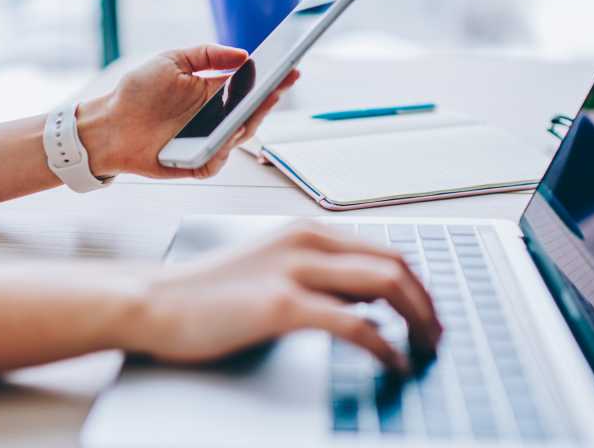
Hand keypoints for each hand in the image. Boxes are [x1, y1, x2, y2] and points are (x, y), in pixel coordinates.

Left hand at [76, 45, 299, 179]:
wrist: (109, 124)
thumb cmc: (138, 92)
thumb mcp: (172, 61)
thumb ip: (207, 54)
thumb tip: (243, 54)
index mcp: (214, 92)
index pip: (250, 86)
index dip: (272, 78)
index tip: (289, 66)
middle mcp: (215, 118)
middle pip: (252, 112)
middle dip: (269, 98)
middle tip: (280, 84)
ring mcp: (208, 141)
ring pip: (239, 136)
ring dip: (250, 121)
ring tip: (259, 104)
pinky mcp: (196, 162)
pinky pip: (217, 160)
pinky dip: (223, 151)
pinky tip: (227, 137)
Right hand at [122, 225, 442, 372]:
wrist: (156, 301)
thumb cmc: (208, 292)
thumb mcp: (271, 267)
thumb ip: (318, 275)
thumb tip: (366, 300)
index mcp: (307, 231)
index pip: (385, 250)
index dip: (418, 284)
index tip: (429, 313)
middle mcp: (308, 241)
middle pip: (396, 264)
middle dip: (428, 302)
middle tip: (438, 335)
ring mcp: (296, 270)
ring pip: (386, 285)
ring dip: (418, 320)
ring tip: (426, 349)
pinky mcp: (282, 304)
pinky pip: (354, 323)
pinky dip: (385, 345)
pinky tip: (392, 362)